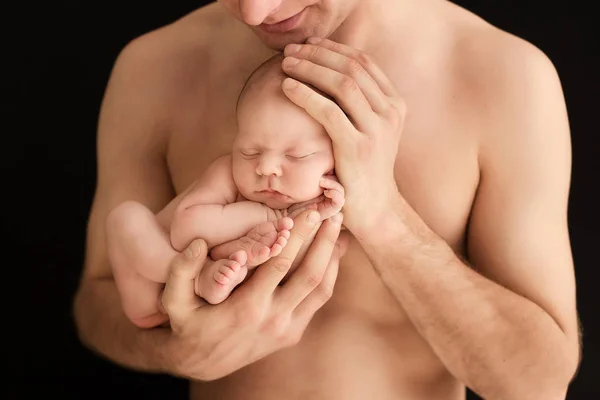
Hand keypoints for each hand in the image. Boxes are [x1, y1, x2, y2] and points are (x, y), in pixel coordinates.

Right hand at [160, 209, 348, 380]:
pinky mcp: (292, 334)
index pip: (280, 264)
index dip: (298, 236)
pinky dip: (329, 276)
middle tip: (334, 213)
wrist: (200, 362)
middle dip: (323, 241)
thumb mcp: (174, 299)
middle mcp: (272, 319)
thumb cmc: (187, 322)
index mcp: (247, 307)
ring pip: (321, 290)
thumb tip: (198, 243)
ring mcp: (286, 329)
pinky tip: (332, 254)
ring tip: (341, 230)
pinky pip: (318, 302)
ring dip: (333, 258)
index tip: (309, 211)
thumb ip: (181, 270)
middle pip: (309, 274)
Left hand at [280, 37, 405, 234]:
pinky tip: (287, 87)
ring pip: (342, 84)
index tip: (309, 44)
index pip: (364, 63)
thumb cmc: (363, 170)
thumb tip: (329, 73)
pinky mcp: (358, 148)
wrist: (375, 209)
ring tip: (286, 64)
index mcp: (395, 105)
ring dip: (310, 68)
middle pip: (352, 68)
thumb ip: (359, 105)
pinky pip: (328, 111)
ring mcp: (377, 130)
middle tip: (292, 51)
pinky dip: (305, 95)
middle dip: (318, 54)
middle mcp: (391, 113)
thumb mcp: (370, 132)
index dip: (334, 48)